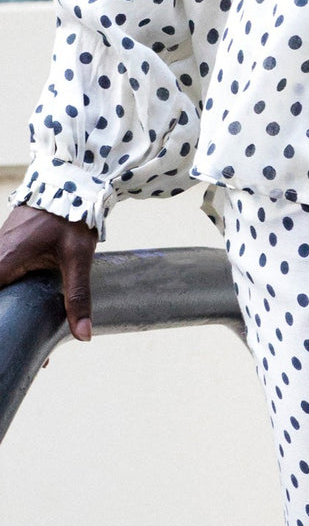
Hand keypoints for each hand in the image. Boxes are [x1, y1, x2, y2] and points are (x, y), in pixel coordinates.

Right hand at [0, 205, 97, 340]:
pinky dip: (9, 292)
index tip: (7, 340)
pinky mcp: (6, 245)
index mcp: (4, 259)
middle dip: (5, 321)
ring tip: (21, 338)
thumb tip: (83, 335)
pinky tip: (23, 309)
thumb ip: (77, 296)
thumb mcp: (78, 257)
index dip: (0, 321)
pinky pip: (1, 273)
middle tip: (17, 346)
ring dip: (7, 307)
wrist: (72, 179)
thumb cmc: (72, 215)